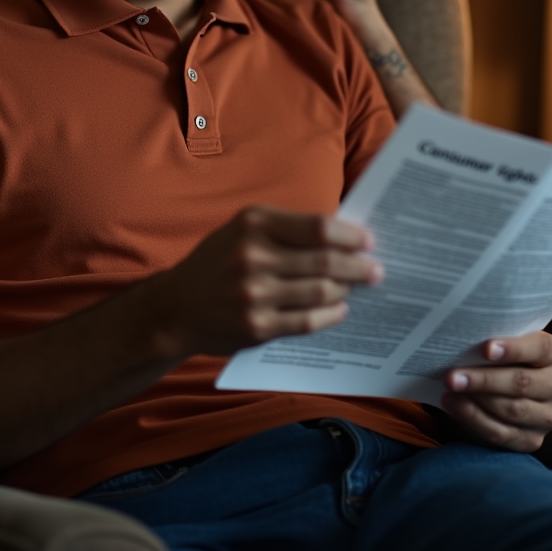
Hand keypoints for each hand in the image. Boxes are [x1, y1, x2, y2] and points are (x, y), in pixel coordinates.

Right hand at [150, 207, 383, 358]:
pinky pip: (307, 321)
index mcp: (253, 223)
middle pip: (325, 261)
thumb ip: (286, 229)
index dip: (349, 235)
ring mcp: (254, 294)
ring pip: (320, 292)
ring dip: (346, 290)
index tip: (368, 241)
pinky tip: (339, 309)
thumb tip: (343, 233)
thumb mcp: (243, 229)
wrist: (174, 308)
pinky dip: (330, 315)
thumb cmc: (219, 261)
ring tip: (355, 287)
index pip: (317, 227)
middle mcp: (253, 256)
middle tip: (377, 269)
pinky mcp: (256, 327)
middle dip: (358, 266)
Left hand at [440, 332, 551, 451]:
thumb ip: (495, 340)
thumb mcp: (504, 341)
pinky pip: (501, 433)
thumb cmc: (500, 356)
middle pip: (522, 382)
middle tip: (452, 376)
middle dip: (484, 379)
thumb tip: (464, 339)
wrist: (503, 386)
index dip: (514, 349)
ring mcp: (548, 416)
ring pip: (512, 409)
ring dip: (476, 400)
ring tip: (450, 389)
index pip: (540, 348)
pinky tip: (454, 405)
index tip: (487, 349)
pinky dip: (474, 418)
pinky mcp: (532, 440)